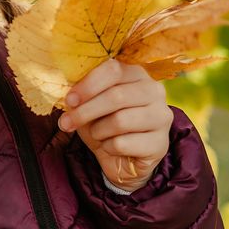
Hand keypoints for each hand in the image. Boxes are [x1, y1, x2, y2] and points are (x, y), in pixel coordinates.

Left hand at [57, 59, 172, 191]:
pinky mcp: (160, 143)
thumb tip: (69, 96)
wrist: (121, 158)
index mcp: (136, 73)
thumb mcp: (90, 104)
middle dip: (85, 111)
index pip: (113, 70)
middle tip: (66, 123)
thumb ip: (82, 93)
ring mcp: (162, 117)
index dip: (88, 85)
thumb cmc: (103, 123)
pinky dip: (108, 147)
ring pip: (120, 121)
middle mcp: (154, 91)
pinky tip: (111, 147)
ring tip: (96, 134)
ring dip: (98, 130)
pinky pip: (123, 144)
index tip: (69, 100)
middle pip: (116, 96)